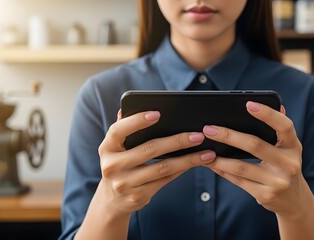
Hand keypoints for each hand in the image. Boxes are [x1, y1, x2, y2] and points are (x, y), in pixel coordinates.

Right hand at [98, 110, 215, 216]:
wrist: (113, 199)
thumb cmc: (120, 163)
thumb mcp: (116, 147)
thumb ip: (123, 127)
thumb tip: (129, 105)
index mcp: (106, 147)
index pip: (118, 131)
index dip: (137, 121)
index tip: (158, 113)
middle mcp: (112, 166)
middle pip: (150, 149)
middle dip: (177, 141)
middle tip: (198, 135)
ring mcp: (125, 183)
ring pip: (162, 168)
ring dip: (188, 159)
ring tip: (206, 152)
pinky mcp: (138, 196)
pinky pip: (165, 180)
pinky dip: (182, 170)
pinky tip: (195, 163)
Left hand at [202, 101, 305, 217]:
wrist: (294, 201)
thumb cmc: (284, 166)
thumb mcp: (288, 148)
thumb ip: (280, 130)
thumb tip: (277, 105)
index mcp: (293, 146)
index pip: (284, 126)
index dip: (267, 114)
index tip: (248, 104)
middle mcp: (288, 163)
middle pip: (255, 145)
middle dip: (228, 136)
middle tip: (209, 129)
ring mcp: (277, 181)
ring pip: (242, 166)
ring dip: (219, 158)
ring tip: (204, 149)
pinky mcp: (265, 195)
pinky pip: (238, 180)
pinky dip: (223, 171)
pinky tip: (212, 163)